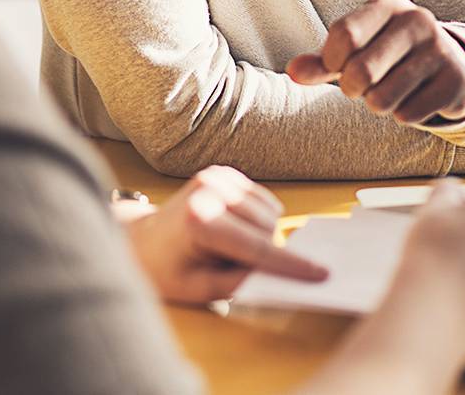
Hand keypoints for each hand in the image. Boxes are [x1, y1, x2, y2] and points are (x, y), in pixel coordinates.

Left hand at [123, 165, 327, 304]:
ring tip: (231, 250)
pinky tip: (235, 229)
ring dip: (263, 235)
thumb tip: (275, 273)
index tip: (321, 274)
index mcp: (200, 221)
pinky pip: (263, 201)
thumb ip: (238, 283)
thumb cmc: (166, 270)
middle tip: (239, 269)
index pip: (256, 248)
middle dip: (267, 252)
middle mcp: (209, 190)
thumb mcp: (199, 290)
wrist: (143, 241)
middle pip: (267, 228)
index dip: (291, 264)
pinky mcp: (224, 173)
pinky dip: (259, 219)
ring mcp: (217, 177)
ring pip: (270, 212)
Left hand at [286, 0, 464, 123]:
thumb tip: (293, 72)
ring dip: (377, 105)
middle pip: (360, 72)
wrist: (447, 65)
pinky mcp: (456, 81)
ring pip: (382, 100)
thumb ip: (321, 61)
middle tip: (361, 87)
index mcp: (387, 4)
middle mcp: (417, 20)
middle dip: (352, 89)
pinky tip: (414, 98)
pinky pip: (408, 115)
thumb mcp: (354, 50)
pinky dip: (403, 115)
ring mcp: (441, 50)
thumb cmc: (386, 54)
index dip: (331, 62)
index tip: (337, 66)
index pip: (344, 35)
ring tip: (388, 91)